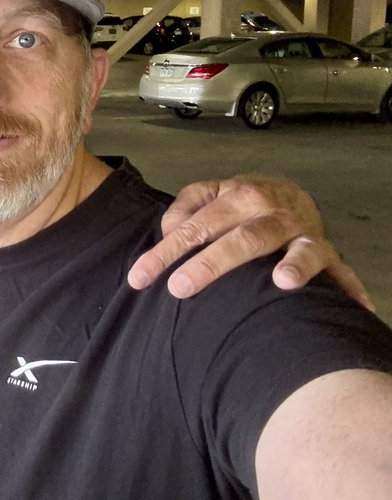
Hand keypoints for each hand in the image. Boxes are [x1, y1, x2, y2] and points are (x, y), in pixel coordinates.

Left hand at [126, 175, 372, 309]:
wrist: (290, 193)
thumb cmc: (240, 202)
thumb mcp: (208, 195)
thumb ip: (184, 209)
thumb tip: (170, 230)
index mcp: (237, 196)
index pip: (194, 227)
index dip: (164, 253)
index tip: (139, 278)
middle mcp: (271, 212)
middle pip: (241, 239)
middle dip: (210, 264)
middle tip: (180, 288)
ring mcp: (301, 233)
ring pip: (294, 249)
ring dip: (293, 264)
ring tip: (283, 282)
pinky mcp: (326, 253)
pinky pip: (340, 271)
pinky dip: (350, 287)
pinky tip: (358, 307)